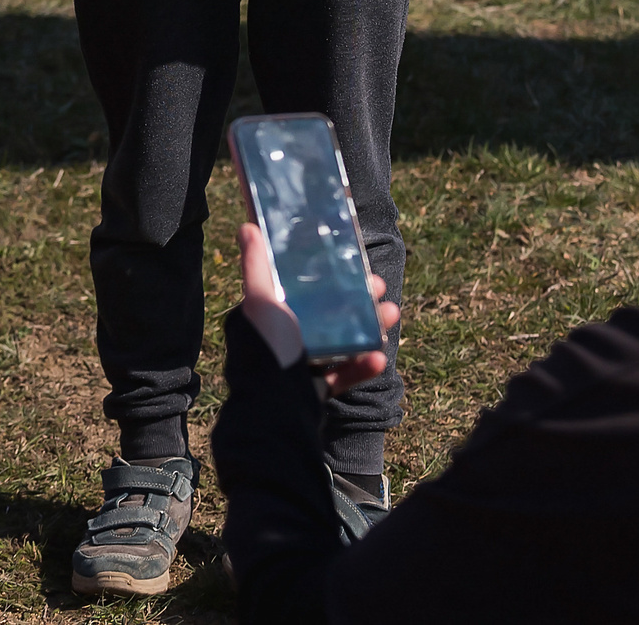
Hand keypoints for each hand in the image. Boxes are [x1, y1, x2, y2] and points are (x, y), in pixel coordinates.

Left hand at [238, 223, 398, 392]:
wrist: (275, 411)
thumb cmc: (268, 350)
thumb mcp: (260, 302)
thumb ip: (257, 267)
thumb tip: (247, 226)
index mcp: (270, 314)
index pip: (303, 287)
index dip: (329, 274)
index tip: (356, 264)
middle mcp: (283, 338)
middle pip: (327, 312)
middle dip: (358, 298)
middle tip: (381, 287)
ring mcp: (299, 366)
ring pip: (341, 341)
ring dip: (369, 327)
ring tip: (391, 315)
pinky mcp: (313, 393)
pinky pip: (342, 376)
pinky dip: (361, 366)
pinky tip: (379, 358)